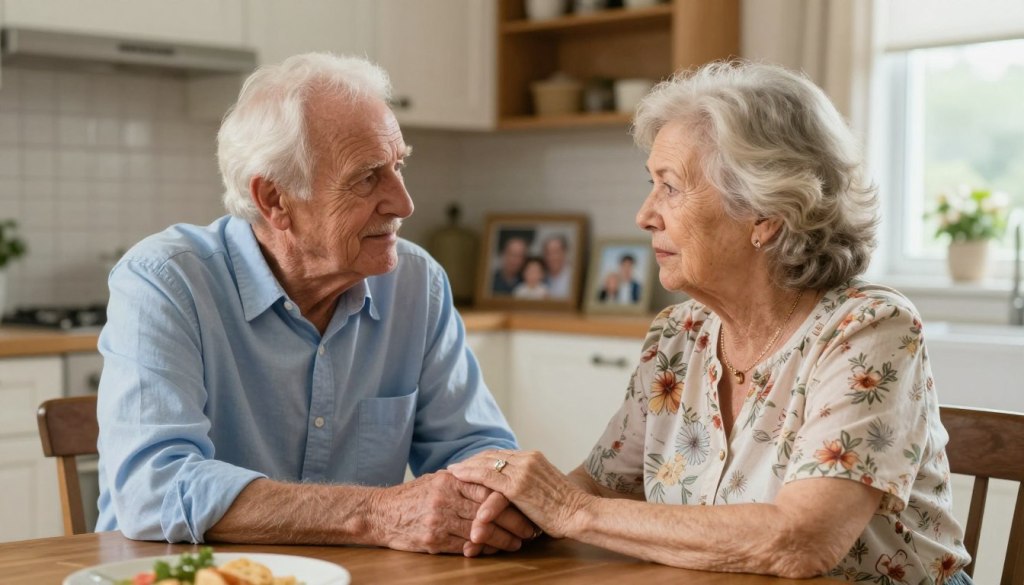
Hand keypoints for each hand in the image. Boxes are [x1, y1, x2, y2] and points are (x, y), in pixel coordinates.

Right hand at [370, 470, 532, 554]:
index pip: (488, 488)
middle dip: (513, 522)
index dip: (510, 500)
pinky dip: (483, 549)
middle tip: (529, 530)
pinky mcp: (433, 540)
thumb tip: (492, 481)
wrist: (380, 514)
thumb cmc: (412, 496)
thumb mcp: (437, 480)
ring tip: (517, 543)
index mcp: (451, 480)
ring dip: (502, 540)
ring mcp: (439, 520)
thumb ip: (463, 481)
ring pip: (480, 532)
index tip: (526, 507)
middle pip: (489, 512)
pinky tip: (494, 550)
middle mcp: (446, 499)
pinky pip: (465, 546)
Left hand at [448, 450, 591, 539]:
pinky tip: (458, 476)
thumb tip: (518, 490)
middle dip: (472, 460)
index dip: (484, 459)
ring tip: (452, 471)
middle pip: (492, 455)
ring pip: (486, 463)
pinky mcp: (517, 486)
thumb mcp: (547, 487)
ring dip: (467, 467)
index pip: (502, 454)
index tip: (470, 463)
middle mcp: (527, 458)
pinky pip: (487, 476)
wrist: (579, 513)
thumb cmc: (566, 508)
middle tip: (456, 466)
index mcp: (534, 457)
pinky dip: (470, 474)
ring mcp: (522, 470)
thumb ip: (531, 482)